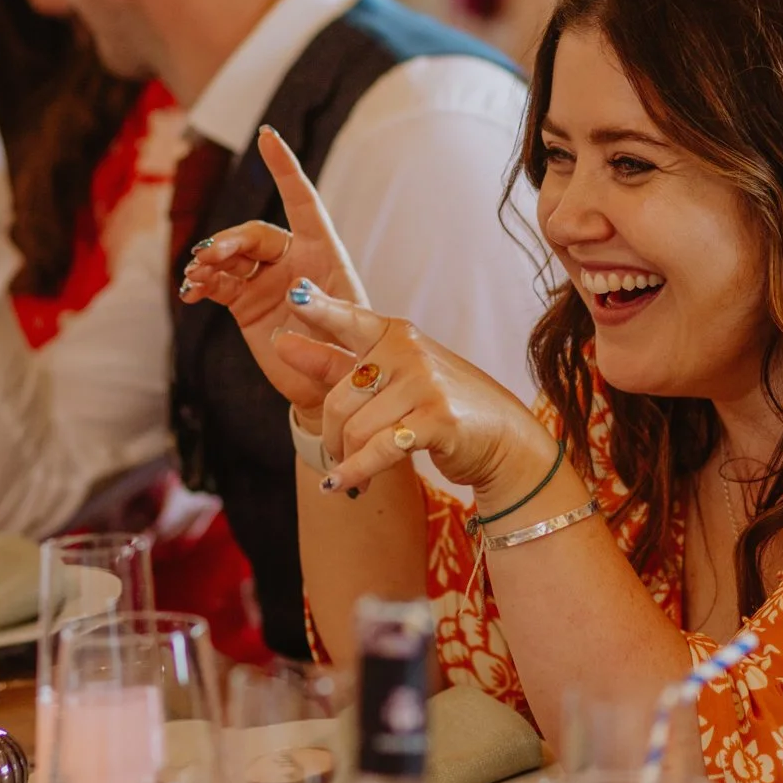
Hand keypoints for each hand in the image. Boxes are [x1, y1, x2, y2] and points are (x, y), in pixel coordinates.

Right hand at [179, 127, 373, 422]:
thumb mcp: (346, 330)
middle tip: (210, 257)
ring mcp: (264, 279)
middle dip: (229, 240)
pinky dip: (200, 283)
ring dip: (209, 260)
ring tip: (195, 275)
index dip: (285, 169)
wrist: (327, 388)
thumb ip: (323, 308)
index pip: (303, 202)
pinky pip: (216, 282)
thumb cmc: (350, 355)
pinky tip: (190, 291)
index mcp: (324, 254)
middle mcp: (291, 260)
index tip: (267, 136)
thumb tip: (295, 291)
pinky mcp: (244, 303)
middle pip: (254, 235)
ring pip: (230, 255)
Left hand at [282, 282, 557, 506]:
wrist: (502, 438)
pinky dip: (355, 472)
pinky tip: (341, 486)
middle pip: (341, 398)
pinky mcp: (438, 419)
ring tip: (352, 474)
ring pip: (358, 428)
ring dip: (347, 459)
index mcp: (396, 335)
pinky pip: (379, 449)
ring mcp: (426, 384)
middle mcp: (410, 352)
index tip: (292, 296)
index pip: (350, 320)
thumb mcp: (390, 377)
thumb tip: (279, 342)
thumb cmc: (440, 404)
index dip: (319, 309)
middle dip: (333, 436)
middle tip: (337, 455)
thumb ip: (334, 362)